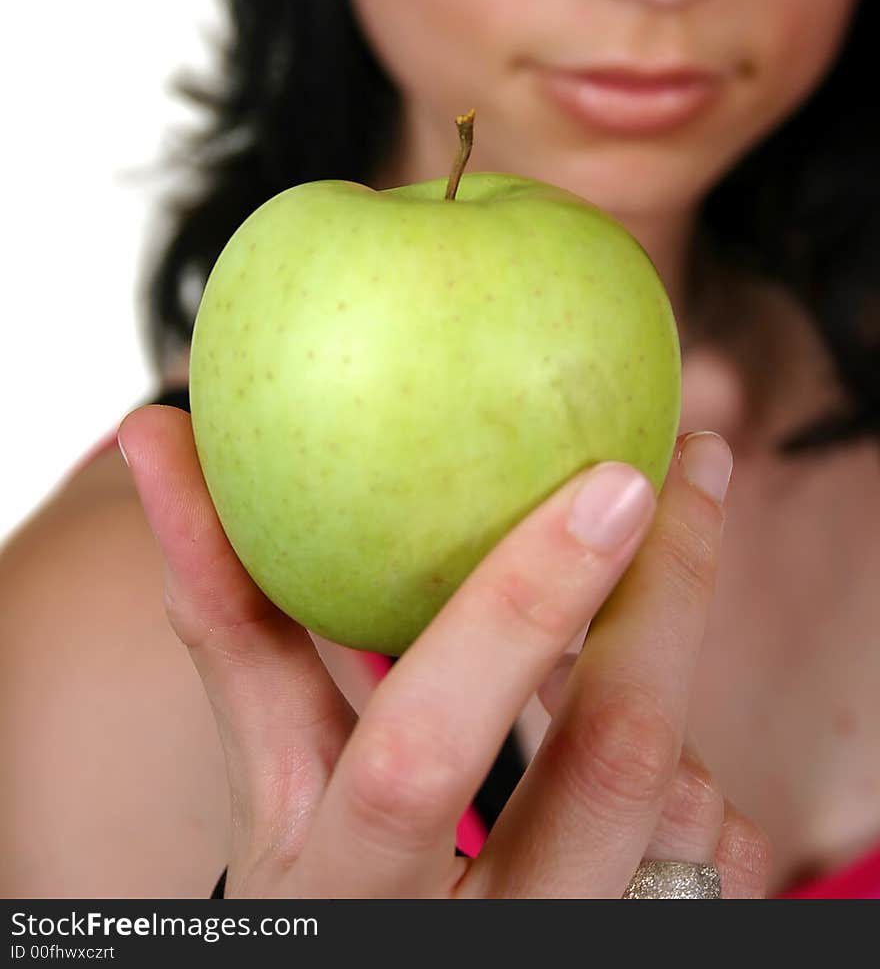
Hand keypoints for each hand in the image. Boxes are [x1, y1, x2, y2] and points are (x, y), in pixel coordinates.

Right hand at [117, 406, 768, 897]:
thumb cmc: (319, 893)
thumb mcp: (266, 784)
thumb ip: (232, 619)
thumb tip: (154, 438)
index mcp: (351, 894)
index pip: (425, 754)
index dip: (514, 611)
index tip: (604, 478)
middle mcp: (484, 939)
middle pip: (611, 763)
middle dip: (668, 593)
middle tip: (694, 458)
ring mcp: (577, 945)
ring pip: (686, 806)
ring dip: (679, 659)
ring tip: (682, 533)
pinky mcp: (647, 937)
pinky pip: (717, 842)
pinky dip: (694, 748)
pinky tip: (655, 674)